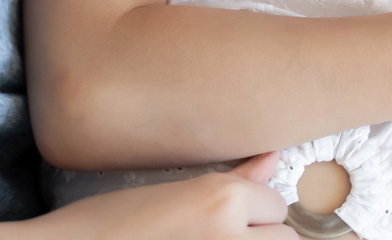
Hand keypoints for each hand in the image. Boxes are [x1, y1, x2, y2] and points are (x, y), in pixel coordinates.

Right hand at [36, 153, 291, 238]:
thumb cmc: (107, 224)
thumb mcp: (172, 192)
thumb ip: (234, 181)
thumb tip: (273, 159)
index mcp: (220, 199)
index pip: (276, 203)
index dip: (252, 212)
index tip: (220, 217)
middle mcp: (230, 235)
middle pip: (284, 237)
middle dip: (259, 235)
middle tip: (213, 234)